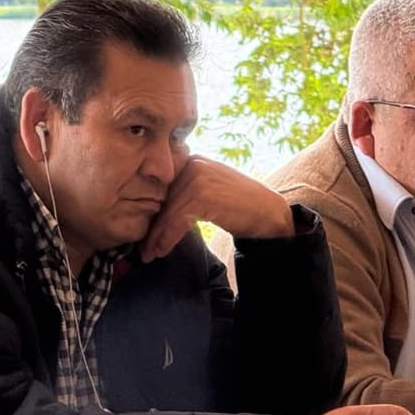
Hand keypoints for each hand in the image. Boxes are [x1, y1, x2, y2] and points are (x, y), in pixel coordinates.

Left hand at [140, 156, 293, 261]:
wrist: (270, 213)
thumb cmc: (240, 206)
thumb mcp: (210, 190)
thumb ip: (187, 191)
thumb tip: (157, 209)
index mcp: (193, 160)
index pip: (164, 187)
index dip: (154, 211)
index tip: (146, 232)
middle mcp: (194, 164)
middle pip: (163, 200)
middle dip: (153, 226)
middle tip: (143, 249)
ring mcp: (198, 178)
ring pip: (167, 212)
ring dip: (157, 237)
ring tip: (150, 254)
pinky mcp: (202, 195)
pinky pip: (176, 220)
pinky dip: (167, 238)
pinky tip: (162, 250)